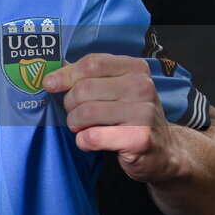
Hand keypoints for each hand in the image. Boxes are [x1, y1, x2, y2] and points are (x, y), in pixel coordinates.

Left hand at [43, 53, 180, 183]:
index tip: (51, 85)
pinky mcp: (138, 139)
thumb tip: (51, 73)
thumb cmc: (131, 116)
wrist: (163, 151)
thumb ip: (88, 78)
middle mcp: (142, 87)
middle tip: (76, 115)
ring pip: (85, 112)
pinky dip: (83, 141)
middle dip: (71, 105)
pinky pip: (92, 137)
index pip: (91, 63)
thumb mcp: (116, 90)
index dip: (65, 75)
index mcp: (135, 69)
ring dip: (75, 124)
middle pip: (84, 89)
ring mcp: (143, 112)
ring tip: (83, 128)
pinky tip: (91, 142)